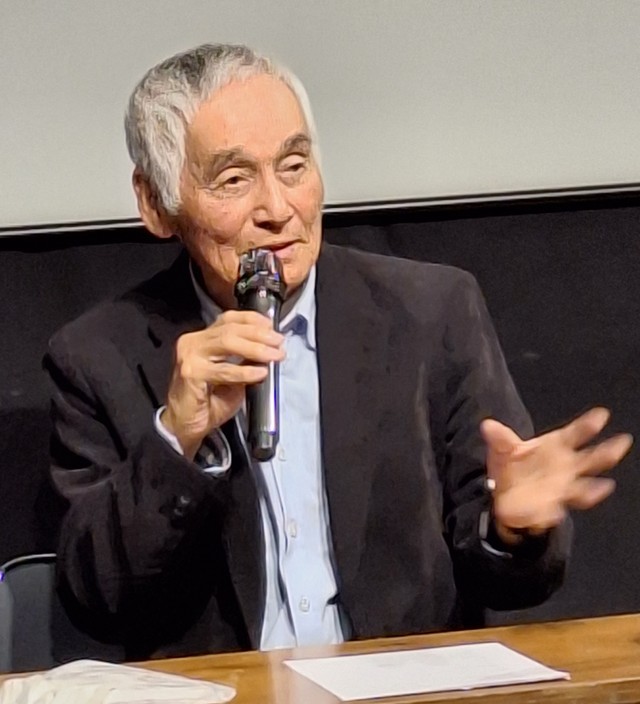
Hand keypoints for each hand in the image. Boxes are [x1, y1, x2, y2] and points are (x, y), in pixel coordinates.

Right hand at [161, 310, 284, 459]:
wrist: (184, 426)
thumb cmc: (208, 402)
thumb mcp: (232, 376)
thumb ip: (245, 360)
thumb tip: (269, 349)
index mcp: (203, 339)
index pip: (229, 318)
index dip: (252, 319)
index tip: (272, 327)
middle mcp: (194, 342)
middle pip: (231, 328)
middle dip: (259, 334)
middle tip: (278, 343)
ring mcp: (190, 356)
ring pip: (228, 342)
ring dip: (256, 349)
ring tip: (274, 355)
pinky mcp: (191, 373)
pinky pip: (224, 369)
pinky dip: (245, 371)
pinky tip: (259, 374)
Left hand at [481, 407, 632, 544]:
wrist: (507, 494)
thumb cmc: (514, 464)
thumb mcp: (503, 448)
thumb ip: (499, 438)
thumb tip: (488, 425)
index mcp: (556, 445)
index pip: (576, 433)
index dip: (588, 424)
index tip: (602, 414)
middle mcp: (566, 466)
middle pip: (592, 458)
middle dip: (607, 451)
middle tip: (622, 441)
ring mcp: (562, 487)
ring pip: (585, 488)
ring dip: (594, 489)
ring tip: (604, 486)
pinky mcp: (552, 507)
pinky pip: (555, 511)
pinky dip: (552, 513)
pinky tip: (553, 513)